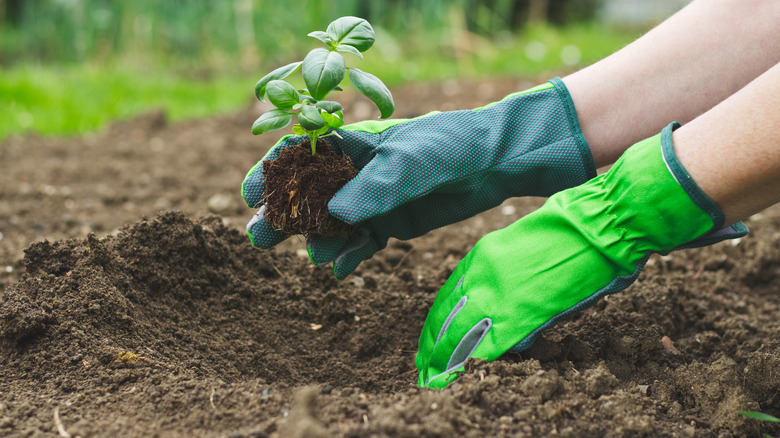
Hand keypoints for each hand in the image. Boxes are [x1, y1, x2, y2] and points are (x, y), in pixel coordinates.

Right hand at [243, 78, 596, 278]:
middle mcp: (354, 173)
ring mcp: (370, 200)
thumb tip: (336, 215)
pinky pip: (360, 243)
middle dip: (283, 215)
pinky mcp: (389, 224)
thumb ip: (374, 187)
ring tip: (316, 256)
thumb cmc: (449, 146)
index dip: (272, 174)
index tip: (249, 195)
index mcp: (351, 143)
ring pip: (330, 224)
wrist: (492, 163)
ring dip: (317, 240)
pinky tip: (341, 270)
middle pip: (307, 195)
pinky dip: (349, 256)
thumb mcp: (411, 161)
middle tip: (258, 237)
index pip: (300, 155)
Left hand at [416, 123, 746, 387]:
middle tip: (423, 368)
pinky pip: (493, 343)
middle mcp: (482, 275)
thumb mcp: (519, 247)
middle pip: (445, 319)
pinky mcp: (523, 312)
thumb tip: (499, 303)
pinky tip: (469, 372)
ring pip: (460, 335)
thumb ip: (501, 274)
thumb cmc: (568, 231)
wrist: (597, 223)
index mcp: (480, 257)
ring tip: (437, 378)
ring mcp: (500, 294)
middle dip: (432, 348)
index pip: (447, 298)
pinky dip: (479, 359)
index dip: (435, 324)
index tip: (428, 343)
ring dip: (447, 359)